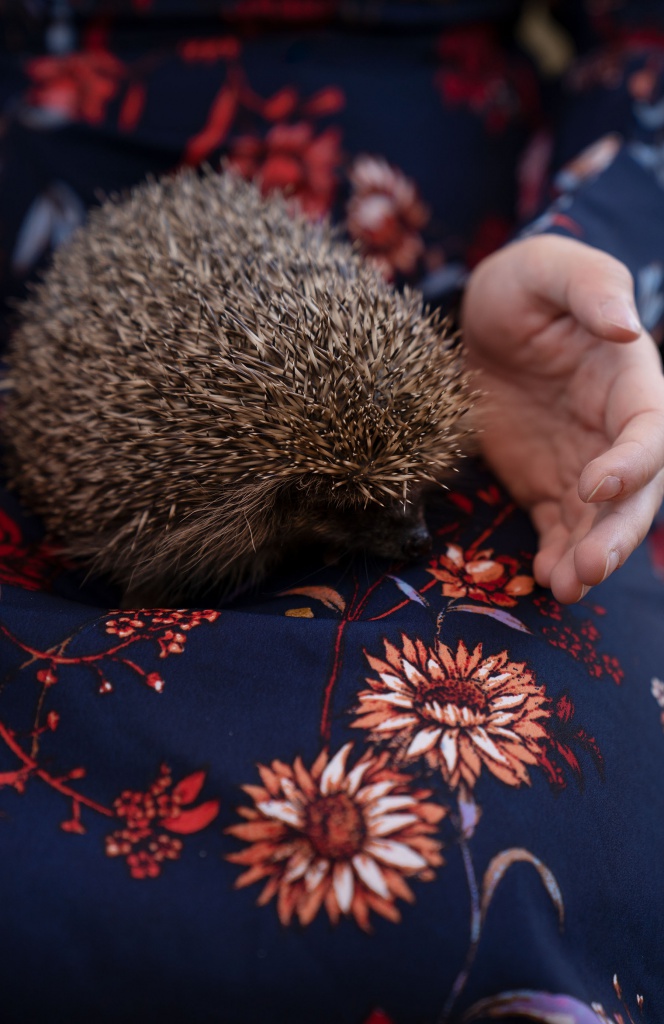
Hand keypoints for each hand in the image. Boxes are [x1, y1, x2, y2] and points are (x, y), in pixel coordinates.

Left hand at [461, 234, 663, 602]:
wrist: (480, 322)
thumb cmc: (522, 285)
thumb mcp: (546, 269)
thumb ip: (589, 286)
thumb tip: (624, 327)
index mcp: (630, 381)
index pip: (650, 431)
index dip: (634, 462)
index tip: (596, 483)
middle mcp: (615, 432)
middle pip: (636, 493)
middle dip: (617, 533)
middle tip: (588, 567)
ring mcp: (583, 463)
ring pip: (600, 522)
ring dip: (589, 558)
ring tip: (564, 587)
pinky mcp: (548, 486)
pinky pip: (560, 529)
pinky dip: (557, 557)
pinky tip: (544, 580)